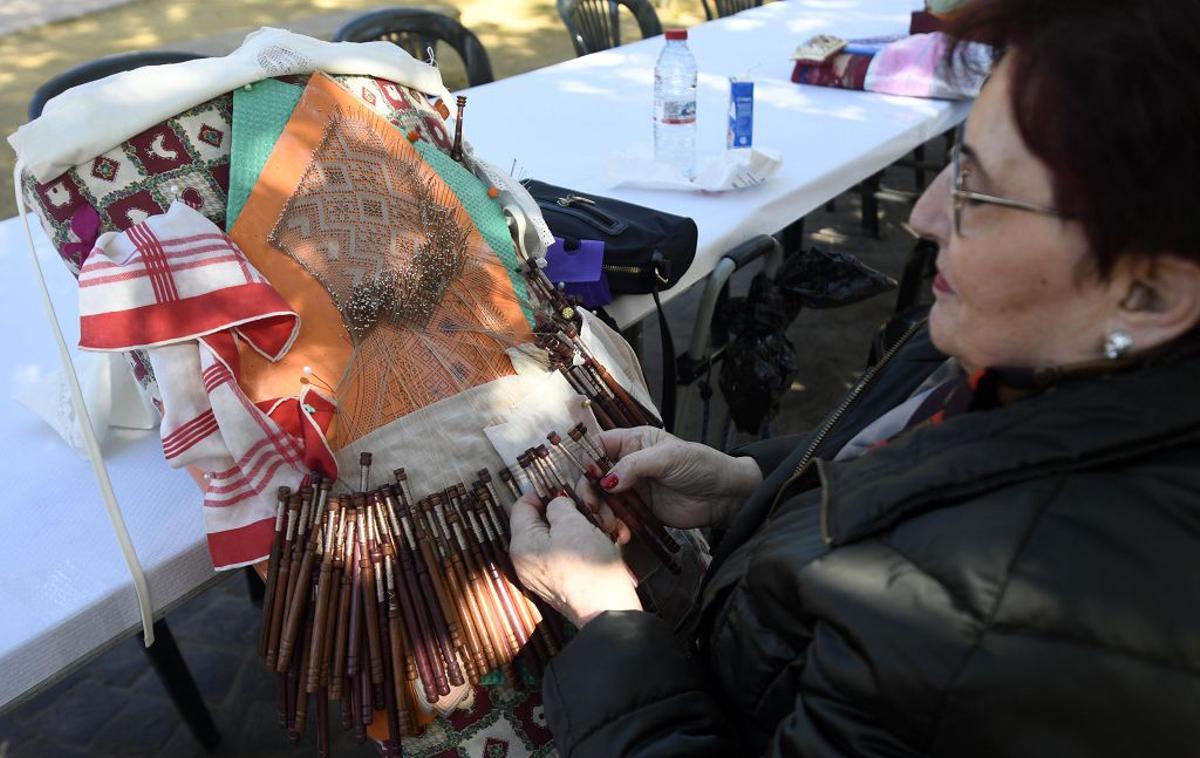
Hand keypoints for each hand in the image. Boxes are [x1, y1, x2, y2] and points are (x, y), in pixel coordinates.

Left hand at [509, 493, 641, 628]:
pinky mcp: (561, 581)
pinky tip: (606, 541)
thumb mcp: (573, 524)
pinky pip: (569, 552)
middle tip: (593, 508)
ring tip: (606, 527)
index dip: (542, 491)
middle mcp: (526, 560)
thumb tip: (554, 503)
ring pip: (560, 535)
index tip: (565, 485)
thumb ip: (558, 505)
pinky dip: (586, 543)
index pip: (522, 505)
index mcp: (522, 544)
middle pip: (543, 521)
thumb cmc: (589, 567)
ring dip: (583, 526)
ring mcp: (543, 573)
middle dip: (570, 511)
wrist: (608, 612)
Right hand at [581, 426, 761, 529]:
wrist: (724, 497)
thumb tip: (606, 481)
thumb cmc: (701, 466)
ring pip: (603, 500)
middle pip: (594, 476)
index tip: (588, 477)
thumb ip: (634, 465)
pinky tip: (621, 533)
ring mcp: (633, 489)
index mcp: (633, 442)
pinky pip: (618, 518)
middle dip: (590, 492)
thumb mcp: (668, 457)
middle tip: (594, 508)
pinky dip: (615, 526)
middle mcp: (628, 464)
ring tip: (610, 526)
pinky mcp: (640, 511)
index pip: (598, 446)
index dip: (587, 460)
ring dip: (601, 513)